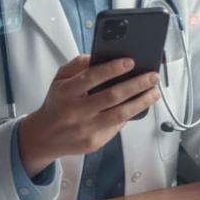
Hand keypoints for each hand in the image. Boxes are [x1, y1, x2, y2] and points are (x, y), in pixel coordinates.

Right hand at [17, 55, 160, 177]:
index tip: (131, 61)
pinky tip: (140, 105)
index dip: (113, 69)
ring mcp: (86, 129)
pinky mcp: (94, 142)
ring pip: (121, 114)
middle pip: (112, 96)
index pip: (92, 77)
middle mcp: (76, 111)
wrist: (44, 136)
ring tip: (155, 92)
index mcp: (66, 92)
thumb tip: (98, 57)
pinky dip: (131, 115)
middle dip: (137, 84)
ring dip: (142, 102)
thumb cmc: (57, 103)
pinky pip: (117, 126)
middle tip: (153, 76)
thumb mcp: (59, 79)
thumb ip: (76, 65)